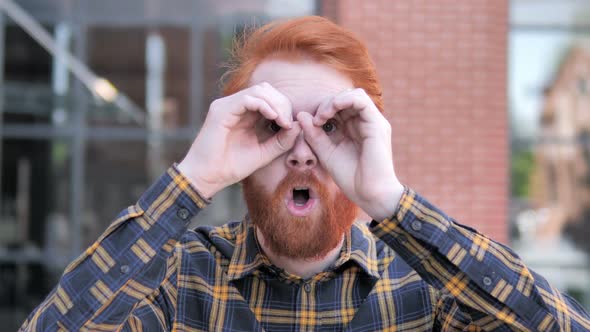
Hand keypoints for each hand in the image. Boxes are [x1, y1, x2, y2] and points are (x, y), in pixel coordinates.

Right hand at [178, 82, 300, 197]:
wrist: (208, 177)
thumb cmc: (232, 167)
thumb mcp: (265, 153)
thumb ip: (282, 140)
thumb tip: (299, 124)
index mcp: (247, 114)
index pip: (271, 98)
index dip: (285, 108)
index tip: (292, 127)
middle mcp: (237, 106)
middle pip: (267, 90)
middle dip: (283, 104)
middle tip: (289, 124)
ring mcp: (228, 105)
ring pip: (259, 90)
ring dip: (276, 104)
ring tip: (282, 122)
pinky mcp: (221, 109)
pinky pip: (247, 99)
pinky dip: (263, 105)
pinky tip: (273, 118)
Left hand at [298, 88, 403, 219]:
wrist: (369, 194)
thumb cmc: (350, 178)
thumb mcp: (325, 153)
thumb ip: (313, 134)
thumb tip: (301, 115)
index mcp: (355, 129)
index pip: (339, 107)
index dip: (323, 109)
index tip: (311, 124)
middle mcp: (365, 122)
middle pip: (345, 98)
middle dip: (327, 104)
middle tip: (316, 120)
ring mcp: (373, 122)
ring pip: (353, 95)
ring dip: (334, 101)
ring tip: (322, 116)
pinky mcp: (377, 124)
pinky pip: (361, 100)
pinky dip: (344, 100)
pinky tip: (330, 111)